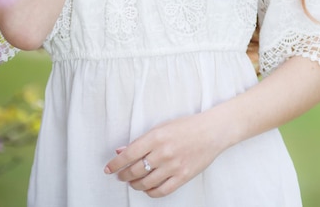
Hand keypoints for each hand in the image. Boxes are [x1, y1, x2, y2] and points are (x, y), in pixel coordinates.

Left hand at [104, 112, 223, 197]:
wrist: (211, 132)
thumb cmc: (186, 126)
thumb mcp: (161, 127)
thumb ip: (141, 141)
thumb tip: (121, 151)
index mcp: (156, 137)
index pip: (128, 154)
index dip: (115, 164)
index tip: (108, 169)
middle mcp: (163, 152)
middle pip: (135, 170)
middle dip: (123, 175)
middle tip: (120, 175)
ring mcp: (173, 166)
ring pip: (146, 183)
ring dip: (135, 184)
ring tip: (132, 182)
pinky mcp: (182, 177)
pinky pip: (161, 191)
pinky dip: (150, 192)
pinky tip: (147, 188)